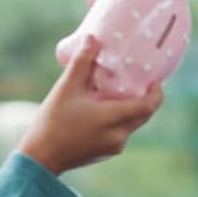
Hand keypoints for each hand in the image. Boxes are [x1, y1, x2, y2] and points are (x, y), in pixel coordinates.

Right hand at [20, 35, 163, 174]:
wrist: (40, 158)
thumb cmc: (52, 122)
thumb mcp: (66, 89)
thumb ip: (82, 63)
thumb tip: (92, 39)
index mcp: (113, 119)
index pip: (148, 106)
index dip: (157, 93)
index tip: (155, 81)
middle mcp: (119, 136)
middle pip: (143, 115)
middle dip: (145, 99)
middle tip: (139, 82)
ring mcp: (114, 147)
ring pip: (132, 124)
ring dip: (130, 109)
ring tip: (119, 94)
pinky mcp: (106, 153)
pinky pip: (121, 133)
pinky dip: (120, 120)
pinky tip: (105, 110)